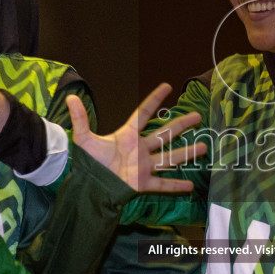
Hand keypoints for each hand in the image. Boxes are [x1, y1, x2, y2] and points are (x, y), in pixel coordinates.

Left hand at [66, 84, 206, 192]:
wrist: (89, 186)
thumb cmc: (89, 163)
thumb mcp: (84, 139)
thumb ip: (80, 119)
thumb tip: (70, 97)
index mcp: (128, 136)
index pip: (143, 114)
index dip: (154, 100)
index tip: (166, 87)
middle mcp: (140, 149)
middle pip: (165, 134)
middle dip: (182, 125)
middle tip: (198, 117)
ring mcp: (144, 166)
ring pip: (169, 157)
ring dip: (187, 153)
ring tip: (204, 147)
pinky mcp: (143, 183)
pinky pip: (162, 184)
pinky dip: (176, 185)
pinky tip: (191, 185)